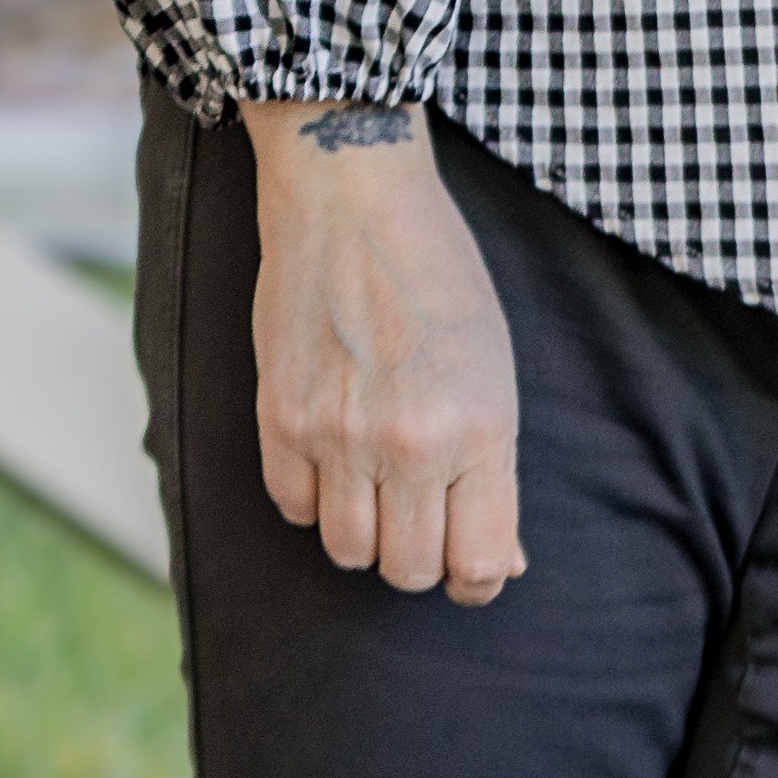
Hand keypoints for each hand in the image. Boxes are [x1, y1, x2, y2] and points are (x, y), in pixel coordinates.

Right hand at [241, 102, 524, 603]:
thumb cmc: (442, 277)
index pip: (482, 561)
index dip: (482, 576)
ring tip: (381, 484)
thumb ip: (494, 464)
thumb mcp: (496, 365)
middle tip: (428, 518)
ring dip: (368, 534)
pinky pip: (294, 509)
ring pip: (348, 552)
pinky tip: (333, 455)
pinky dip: (315, 498)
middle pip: (409, 570)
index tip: (478, 565)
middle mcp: (409, 443)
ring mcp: (337, 436)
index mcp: (480, 426)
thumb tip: (500, 559)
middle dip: (424, 558)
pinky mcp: (278, 422)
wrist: (355, 201)